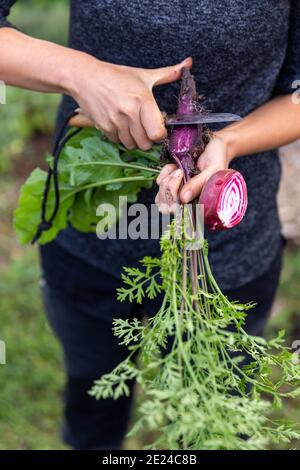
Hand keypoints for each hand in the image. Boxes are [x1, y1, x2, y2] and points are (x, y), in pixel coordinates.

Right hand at [68, 55, 191, 149]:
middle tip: (146, 128)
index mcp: (143, 100)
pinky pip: (118, 142)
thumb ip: (169, 73)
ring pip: (132, 145)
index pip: (157, 133)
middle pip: (146, 143)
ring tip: (133, 125)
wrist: (85, 78)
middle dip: (148, 139)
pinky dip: (121, 137)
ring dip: (134, 139)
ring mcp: (115, 122)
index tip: (159, 127)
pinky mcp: (104, 127)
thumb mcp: (144, 75)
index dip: (160, 134)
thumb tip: (189, 63)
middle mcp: (129, 113)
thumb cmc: (117, 76)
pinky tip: (120, 124)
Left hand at [155, 133, 232, 212]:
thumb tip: (183, 199)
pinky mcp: (170, 180)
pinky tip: (175, 166)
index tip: (181, 190)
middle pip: (166, 207)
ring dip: (167, 181)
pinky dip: (165, 172)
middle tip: (180, 173)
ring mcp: (177, 192)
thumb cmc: (217, 159)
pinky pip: (158, 182)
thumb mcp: (212, 171)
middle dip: (170, 189)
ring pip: (160, 197)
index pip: (180, 215)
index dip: (175, 205)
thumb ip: (198, 184)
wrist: (214, 145)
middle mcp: (187, 201)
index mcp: (199, 204)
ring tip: (179, 169)